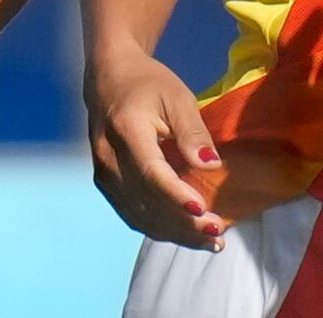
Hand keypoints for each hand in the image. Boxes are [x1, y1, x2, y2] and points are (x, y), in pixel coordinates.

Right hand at [85, 51, 226, 248]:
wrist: (108, 80)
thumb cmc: (148, 84)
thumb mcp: (177, 97)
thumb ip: (193, 131)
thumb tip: (210, 165)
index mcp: (126, 131)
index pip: (150, 172)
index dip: (175, 196)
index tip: (203, 211)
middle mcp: (108, 159)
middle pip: (146, 202)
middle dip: (183, 223)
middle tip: (218, 233)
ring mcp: (103, 175)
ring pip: (139, 216)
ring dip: (174, 233)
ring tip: (210, 241)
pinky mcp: (106, 185)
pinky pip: (133, 215)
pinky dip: (160, 228)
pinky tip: (186, 234)